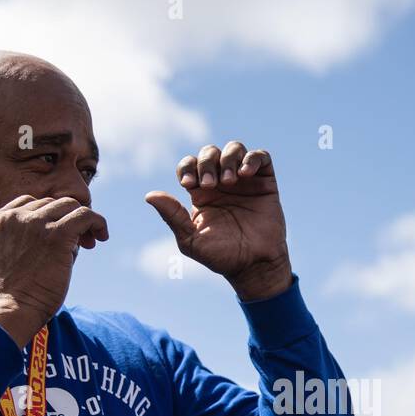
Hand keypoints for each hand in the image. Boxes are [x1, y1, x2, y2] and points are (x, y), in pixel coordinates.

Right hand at [0, 195, 107, 347]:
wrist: (7, 311)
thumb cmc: (4, 298)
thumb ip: (13, 245)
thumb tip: (45, 244)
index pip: (29, 204)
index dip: (48, 216)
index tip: (59, 234)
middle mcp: (14, 217)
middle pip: (50, 204)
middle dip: (66, 218)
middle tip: (79, 242)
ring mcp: (35, 223)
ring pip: (68, 206)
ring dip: (82, 220)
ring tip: (91, 241)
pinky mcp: (56, 234)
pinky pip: (85, 215)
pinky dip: (97, 222)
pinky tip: (102, 236)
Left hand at [145, 141, 291, 301]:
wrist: (254, 266)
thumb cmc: (221, 257)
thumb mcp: (190, 240)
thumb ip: (172, 216)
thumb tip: (149, 195)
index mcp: (201, 193)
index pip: (189, 165)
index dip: (187, 167)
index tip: (189, 185)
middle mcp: (222, 183)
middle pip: (210, 152)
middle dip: (206, 163)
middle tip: (209, 185)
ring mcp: (244, 181)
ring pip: (234, 149)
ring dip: (228, 158)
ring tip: (228, 180)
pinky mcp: (265, 182)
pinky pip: (260, 157)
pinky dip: (252, 158)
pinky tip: (245, 173)